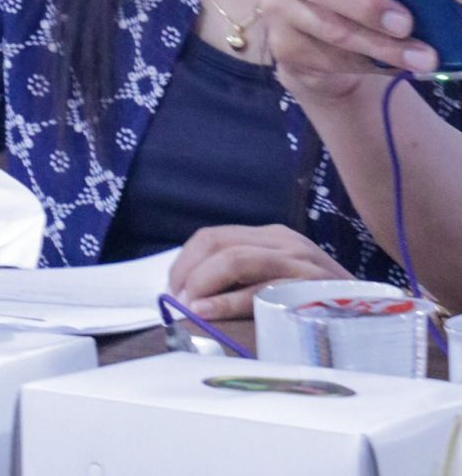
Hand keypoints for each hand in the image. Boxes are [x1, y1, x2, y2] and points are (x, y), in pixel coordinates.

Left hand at [169, 224, 347, 320]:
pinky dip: (227, 301)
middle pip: (218, 243)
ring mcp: (298, 263)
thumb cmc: (325, 307)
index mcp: (273, 238)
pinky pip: (260, 290)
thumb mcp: (284, 283)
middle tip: (175, 299)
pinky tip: (208, 313)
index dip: (186, 261)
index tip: (174, 288)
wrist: (383, 321)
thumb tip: (194, 294)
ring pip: (235, 258)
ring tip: (186, 306)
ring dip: (202, 283)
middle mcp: (284, 242)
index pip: (215, 236)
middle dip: (188, 270)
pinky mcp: (310, 288)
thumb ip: (247, 279)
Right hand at [261, 0, 437, 99]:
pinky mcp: (282, 46)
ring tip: (422, 55)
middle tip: (406, 20)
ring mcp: (275, 4)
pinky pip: (330, 57)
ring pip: (329, 26)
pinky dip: (371, 64)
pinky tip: (400, 66)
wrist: (326, 57)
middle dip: (365, 3)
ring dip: (381, 44)